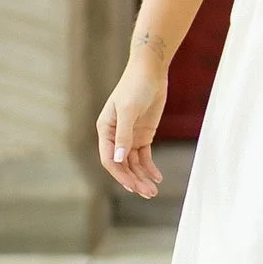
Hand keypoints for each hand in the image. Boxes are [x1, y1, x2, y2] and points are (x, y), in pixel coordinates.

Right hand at [96, 42, 169, 197]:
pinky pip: (144, 157)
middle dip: (133, 180)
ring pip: (133, 163)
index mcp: (105, 130)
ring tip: (153, 191)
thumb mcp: (129, 110)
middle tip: (146, 193)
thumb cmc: (135, 86)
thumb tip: (118, 159)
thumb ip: (124, 135)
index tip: (131, 185)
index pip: (108, 159)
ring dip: (142, 177)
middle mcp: (115, 136)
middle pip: (122, 164)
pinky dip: (150, 168)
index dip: (118, 173)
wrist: (151, 70)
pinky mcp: (143, 135)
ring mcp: (130, 137)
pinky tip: (157, 178)